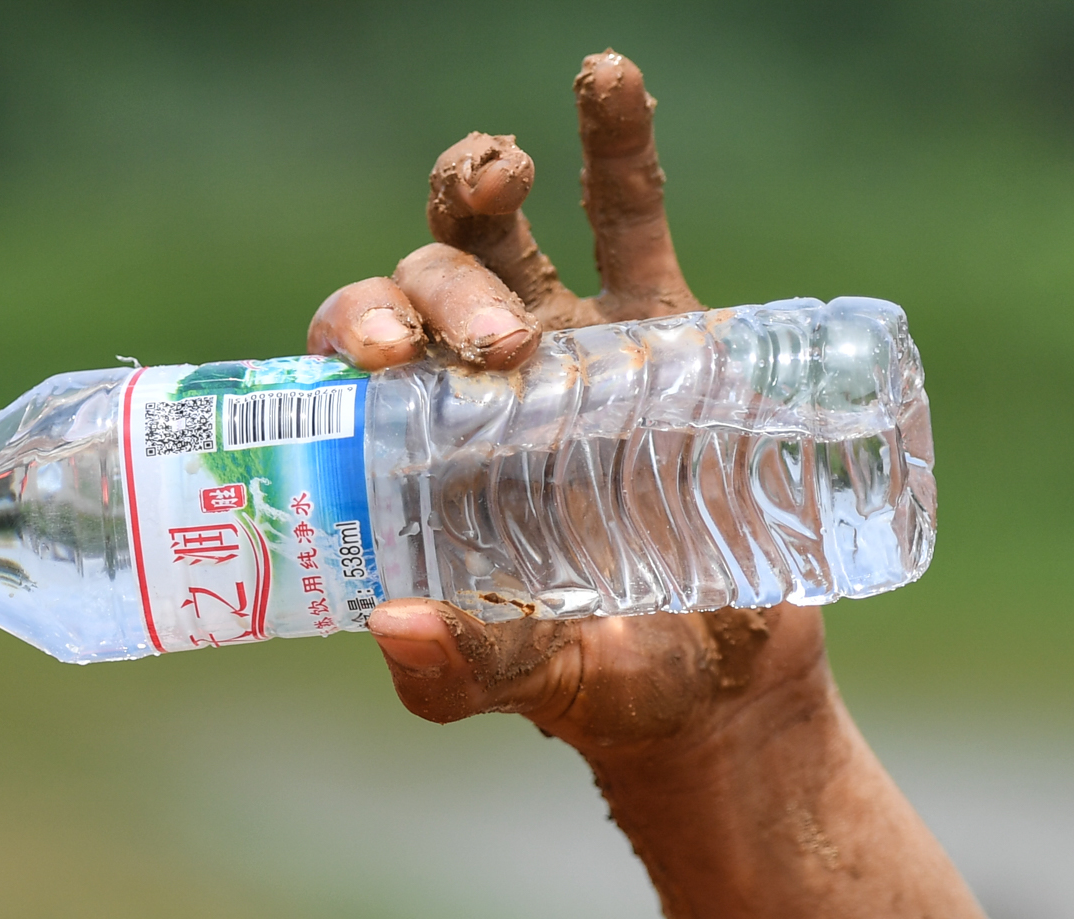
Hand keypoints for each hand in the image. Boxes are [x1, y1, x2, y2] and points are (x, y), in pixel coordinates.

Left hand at [305, 53, 828, 760]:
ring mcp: (567, 345)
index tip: (380, 356)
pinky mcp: (661, 328)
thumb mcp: (536, 680)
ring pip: (500, 237)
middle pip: (422, 288)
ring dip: (484, 195)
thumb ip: (464, 667)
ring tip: (501, 177)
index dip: (351, 331)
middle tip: (486, 351)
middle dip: (435, 292)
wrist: (722, 682)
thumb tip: (392, 629)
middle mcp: (475, 386)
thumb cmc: (604, 682)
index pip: (352, 362)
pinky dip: (615, 143)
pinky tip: (602, 80)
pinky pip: (630, 216)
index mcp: (418, 454)